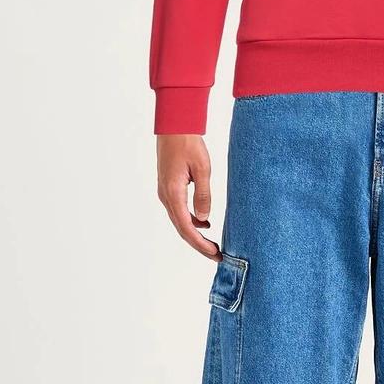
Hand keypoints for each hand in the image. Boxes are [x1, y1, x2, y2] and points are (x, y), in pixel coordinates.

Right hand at [157, 134, 220, 259]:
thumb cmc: (188, 144)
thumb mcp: (202, 169)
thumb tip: (204, 219)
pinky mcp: (170, 189)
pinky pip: (180, 211)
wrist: (174, 127)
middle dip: (199, 244)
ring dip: (196, 234)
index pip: (187, 228)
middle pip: (182, 229)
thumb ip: (203, 195)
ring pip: (180, 221)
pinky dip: (192, 222)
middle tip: (217, 255)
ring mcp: (166, 193)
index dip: (200, 244)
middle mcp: (166, 197)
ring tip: (213, 244)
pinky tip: (205, 224)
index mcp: (173, 194)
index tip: (215, 253)